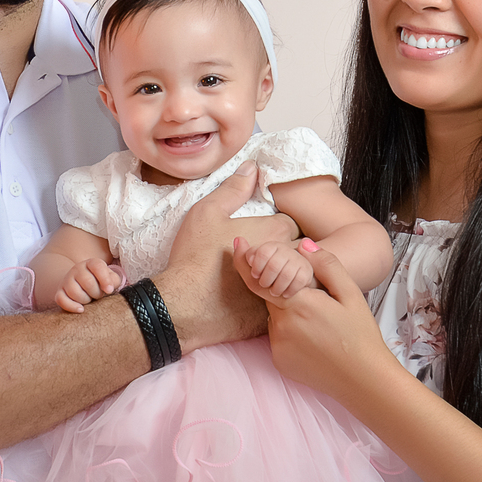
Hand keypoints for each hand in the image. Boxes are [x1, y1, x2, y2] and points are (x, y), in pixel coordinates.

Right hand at [55, 258, 123, 312]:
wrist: (82, 283)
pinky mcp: (60, 292)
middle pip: (87, 282)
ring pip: (74, 291)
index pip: (97, 267)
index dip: (105, 279)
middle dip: (96, 293)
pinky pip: (61, 300)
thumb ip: (113, 281)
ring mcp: (67, 280)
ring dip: (85, 300)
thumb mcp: (110, 278)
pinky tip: (81, 309)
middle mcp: (77, 269)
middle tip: (98, 296)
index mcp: (91, 263)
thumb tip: (109, 288)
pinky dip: (71, 306)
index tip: (109, 290)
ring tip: (89, 300)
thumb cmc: (100, 282)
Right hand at [154, 161, 294, 350]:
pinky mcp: (270, 315)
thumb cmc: (195, 255)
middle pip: (299, 253)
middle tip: (265, 257)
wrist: (183, 304)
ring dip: (284, 279)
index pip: (292, 224)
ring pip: (296, 282)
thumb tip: (251, 167)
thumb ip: (234, 188)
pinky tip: (252, 300)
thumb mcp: (208, 211)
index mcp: (274, 231)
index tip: (262, 233)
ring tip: (263, 279)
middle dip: (286, 253)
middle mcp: (283, 260)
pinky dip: (274, 302)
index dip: (279, 227)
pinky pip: (284, 306)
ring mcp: (279, 289)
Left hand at [233, 237, 389, 399]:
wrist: (364, 380)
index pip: (260, 278)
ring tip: (319, 324)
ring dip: (288, 313)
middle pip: (270, 297)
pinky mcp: (279, 362)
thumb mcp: (351, 294)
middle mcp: (281, 325)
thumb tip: (303, 244)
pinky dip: (290, 333)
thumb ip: (326, 265)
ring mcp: (278, 346)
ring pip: (275, 317)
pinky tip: (313, 340)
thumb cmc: (360, 335)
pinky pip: (278, 338)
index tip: (238, 243)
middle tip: (314, 301)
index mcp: (298, 304)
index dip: (246, 260)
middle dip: (283, 291)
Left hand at [244, 241, 315, 297]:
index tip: (255, 275)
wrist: (284, 291)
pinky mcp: (307, 270)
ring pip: (286, 275)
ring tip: (274, 292)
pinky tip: (285, 293)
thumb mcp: (249, 272)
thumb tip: (238, 239)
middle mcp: (285, 249)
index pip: (262, 252)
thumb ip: (240, 257)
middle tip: (265, 285)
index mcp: (270, 246)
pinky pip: (298, 281)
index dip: (257, 267)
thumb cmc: (265, 280)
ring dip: (277, 288)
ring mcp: (298, 259)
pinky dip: (289, 291)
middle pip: (274, 265)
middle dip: (266, 281)